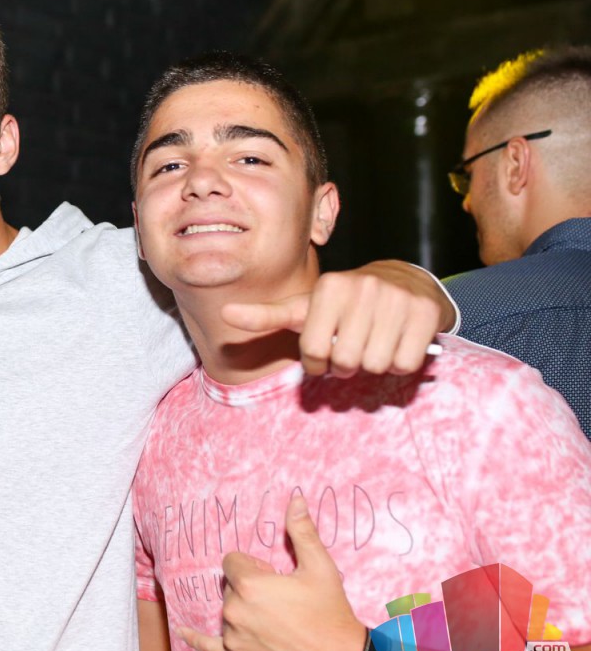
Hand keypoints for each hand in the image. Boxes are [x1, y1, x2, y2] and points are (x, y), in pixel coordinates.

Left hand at [178, 496, 365, 650]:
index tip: (274, 577)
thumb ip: (302, 532)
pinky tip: (182, 631)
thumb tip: (295, 499)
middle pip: (229, 587)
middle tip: (280, 601)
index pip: (232, 562)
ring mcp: (233, 637)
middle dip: (249, 588)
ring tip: (275, 621)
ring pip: (227, 612)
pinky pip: (207, 647)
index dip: (254, 566)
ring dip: (243, 612)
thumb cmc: (330, 613)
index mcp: (249, 585)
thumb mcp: (320, 568)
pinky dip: (195, 639)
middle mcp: (234, 611)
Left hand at [222, 260, 448, 377]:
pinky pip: (405, 364)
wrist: (404, 284)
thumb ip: (266, 315)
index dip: (317, 363)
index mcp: (329, 287)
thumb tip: (225, 314)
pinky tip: (398, 344)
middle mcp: (363, 287)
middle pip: (345, 361)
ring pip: (375, 365)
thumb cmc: (344, 305)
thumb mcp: (304, 308)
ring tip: (374, 344)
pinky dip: (401, 364)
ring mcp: (396, 299)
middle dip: (346, 365)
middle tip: (352, 349)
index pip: (313, 352)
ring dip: (373, 365)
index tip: (323, 353)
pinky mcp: (425, 313)